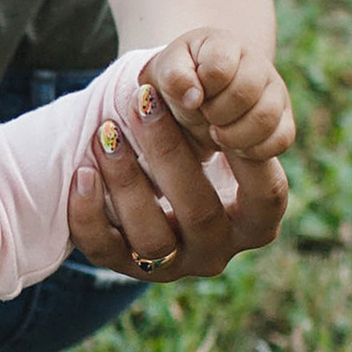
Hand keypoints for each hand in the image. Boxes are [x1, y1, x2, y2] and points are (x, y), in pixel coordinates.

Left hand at [70, 45, 290, 282]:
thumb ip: (217, 85)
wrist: (154, 144)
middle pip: (201, 214)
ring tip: (107, 133)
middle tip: (143, 104)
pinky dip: (89, 213)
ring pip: (152, 239)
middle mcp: (217, 249)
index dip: (249, 162)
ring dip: (127, 183)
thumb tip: (190, 92)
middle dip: (169, 155)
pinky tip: (84, 170)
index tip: (216, 119)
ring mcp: (172, 264)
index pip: (266, 197)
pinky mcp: (123, 266)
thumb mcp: (214, 95)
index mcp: (255, 219)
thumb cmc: (198, 117)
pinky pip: (104, 250)